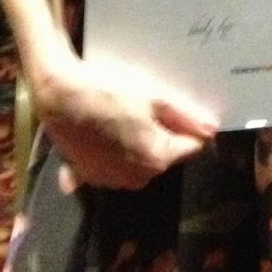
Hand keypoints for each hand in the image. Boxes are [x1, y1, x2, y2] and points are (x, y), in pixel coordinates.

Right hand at [31, 53, 219, 190]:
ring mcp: (111, 180)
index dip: (189, 126)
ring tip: (125, 115)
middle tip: (149, 106)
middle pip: (165, 155)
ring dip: (140, 142)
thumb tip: (212, 129)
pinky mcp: (89, 176)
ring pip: (140, 161)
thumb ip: (185, 116)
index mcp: (157, 159)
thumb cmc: (108, 91)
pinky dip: (115, 151)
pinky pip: (114, 165)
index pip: (191, 147)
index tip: (179, 108)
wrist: (58, 97)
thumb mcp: (153, 96)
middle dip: (163, 134)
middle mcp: (137, 178)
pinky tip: (105, 131)